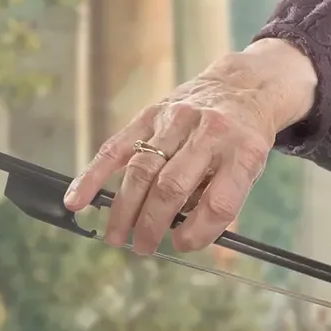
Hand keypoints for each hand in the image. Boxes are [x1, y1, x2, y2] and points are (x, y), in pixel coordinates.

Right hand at [62, 40, 316, 254]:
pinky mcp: (151, 113)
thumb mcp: (252, 166)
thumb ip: (221, 197)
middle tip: (143, 247)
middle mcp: (210, 133)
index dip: (199, 231)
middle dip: (152, 224)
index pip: (220, 202)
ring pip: (141, 171)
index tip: (182, 244)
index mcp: (244, 151)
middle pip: (172, 187)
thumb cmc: (244, 136)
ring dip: (124, 210)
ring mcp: (177, 120)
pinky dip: (93, 176)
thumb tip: (180, 232)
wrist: (242, 84)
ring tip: (117, 237)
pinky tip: (77, 201)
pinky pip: (117, 147)